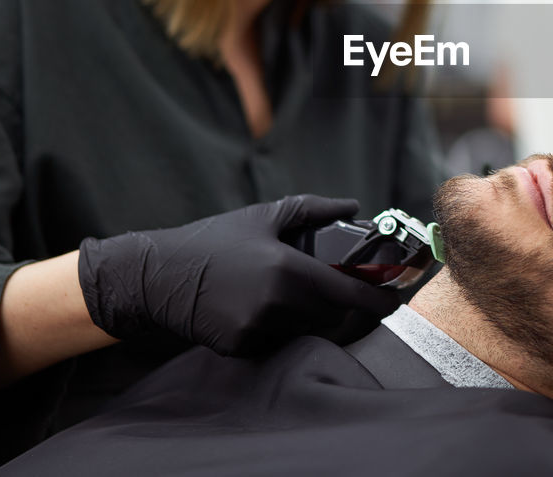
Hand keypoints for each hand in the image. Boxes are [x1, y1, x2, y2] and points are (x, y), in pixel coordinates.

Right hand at [78, 195, 400, 355]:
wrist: (158, 276)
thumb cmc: (213, 241)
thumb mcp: (263, 216)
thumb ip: (314, 209)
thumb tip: (352, 204)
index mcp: (288, 269)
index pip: (351, 294)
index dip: (380, 301)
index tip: (394, 300)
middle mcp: (276, 303)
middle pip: (335, 318)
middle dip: (347, 309)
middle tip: (349, 296)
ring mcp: (258, 330)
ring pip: (310, 333)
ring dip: (317, 321)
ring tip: (306, 301)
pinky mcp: (242, 348)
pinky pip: (280, 344)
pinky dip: (286, 331)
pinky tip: (272, 312)